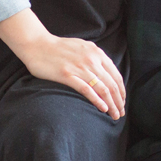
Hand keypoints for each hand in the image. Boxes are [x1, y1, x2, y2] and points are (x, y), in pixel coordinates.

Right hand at [0, 9, 125, 118]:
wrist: (37, 44)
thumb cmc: (58, 48)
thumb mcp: (82, 47)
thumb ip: (95, 57)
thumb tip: (106, 72)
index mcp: (96, 52)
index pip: (115, 75)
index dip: (122, 91)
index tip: (122, 102)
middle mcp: (91, 59)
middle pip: (111, 84)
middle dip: (119, 101)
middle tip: (121, 113)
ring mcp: (80, 67)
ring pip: (102, 89)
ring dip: (111, 104)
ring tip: (115, 115)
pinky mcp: (67, 75)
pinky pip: (87, 90)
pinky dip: (97, 101)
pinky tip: (103, 109)